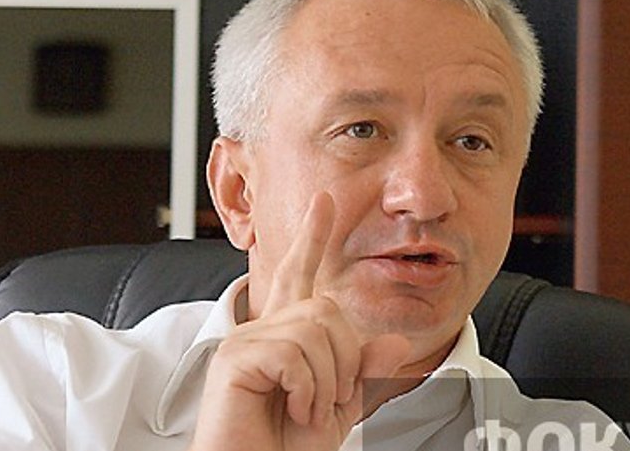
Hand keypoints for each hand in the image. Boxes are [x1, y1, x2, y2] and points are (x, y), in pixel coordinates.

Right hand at [190, 192, 410, 450]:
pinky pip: (295, 355)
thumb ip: (362, 369)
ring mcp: (245, 342)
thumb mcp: (338, 403)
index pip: (300, 275)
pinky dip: (308, 391)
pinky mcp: (234, 359)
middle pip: (327, 309)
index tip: (324, 202)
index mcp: (285, 335)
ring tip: (306, 408)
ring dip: (328, 382)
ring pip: (316, 330)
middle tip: (327, 398)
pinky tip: (292, 409)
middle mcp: (262, 330)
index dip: (313, 237)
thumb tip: (396, 344)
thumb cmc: (287, 445)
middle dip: (345, 359)